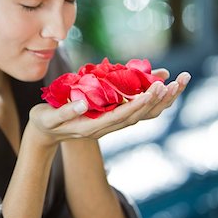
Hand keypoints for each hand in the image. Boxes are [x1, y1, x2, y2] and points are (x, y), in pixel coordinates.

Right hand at [28, 71, 190, 141]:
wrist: (44, 134)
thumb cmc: (44, 123)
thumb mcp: (49, 118)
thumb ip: (65, 112)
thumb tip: (83, 102)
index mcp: (91, 127)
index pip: (121, 116)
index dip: (138, 104)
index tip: (153, 90)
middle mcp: (104, 128)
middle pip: (136, 117)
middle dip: (155, 101)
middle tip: (172, 83)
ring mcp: (107, 125)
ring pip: (138, 116)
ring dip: (157, 103)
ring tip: (173, 85)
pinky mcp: (107, 119)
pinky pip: (131, 112)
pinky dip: (146, 102)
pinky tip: (155, 89)